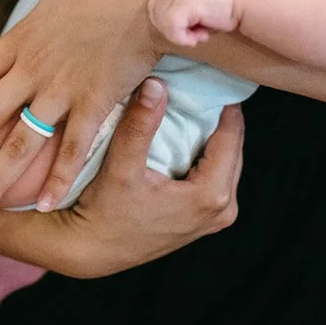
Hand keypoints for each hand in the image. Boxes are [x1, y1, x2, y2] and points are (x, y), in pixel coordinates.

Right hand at [0, 77, 244, 276]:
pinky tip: (186, 134)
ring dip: (211, 135)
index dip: (222, 101)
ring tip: (192, 104)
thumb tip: (157, 83)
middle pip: (233, 147)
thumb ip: (140, 125)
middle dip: (218, 117)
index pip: (232, 134)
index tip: (211, 74)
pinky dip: (204, 154)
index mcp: (211, 195)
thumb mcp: (121, 166)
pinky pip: (215, 175)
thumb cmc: (104, 211)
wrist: (92, 250)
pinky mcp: (205, 219)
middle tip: (201, 83)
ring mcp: (216, 217)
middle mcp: (223, 208)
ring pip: (226, 161)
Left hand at [148, 0, 241, 45]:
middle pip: (154, 13)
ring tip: (201, 33)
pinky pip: (172, 29)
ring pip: (162, 23)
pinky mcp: (183, 2)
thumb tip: (173, 31)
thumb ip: (182, 14)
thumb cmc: (227, 7)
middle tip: (195, 32)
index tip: (191, 26)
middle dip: (172, 27)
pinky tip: (203, 35)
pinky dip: (185, 38)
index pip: (154, 5)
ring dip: (180, 34)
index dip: (168, 21)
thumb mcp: (198, 8)